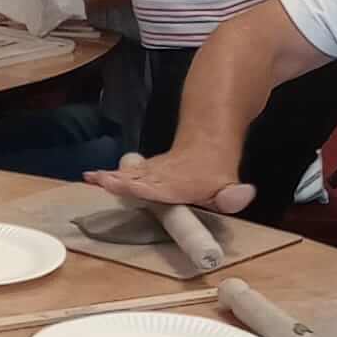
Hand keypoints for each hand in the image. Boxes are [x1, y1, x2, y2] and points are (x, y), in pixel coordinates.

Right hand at [84, 147, 257, 216]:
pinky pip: (125, 173)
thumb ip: (233, 195)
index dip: (143, 189)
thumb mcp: (228, 184)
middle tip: (101, 180)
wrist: (206, 141)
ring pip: (128, 175)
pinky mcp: (143, 171)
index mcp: (177, 186)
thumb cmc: (214, 171)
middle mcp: (160, 179)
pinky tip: (92, 176)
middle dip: (120, 181)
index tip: (131, 185)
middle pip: (138, 181)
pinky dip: (109, 175)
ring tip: (92, 177)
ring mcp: (150, 173)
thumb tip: (244, 195)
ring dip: (110, 178)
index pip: (158, 189)